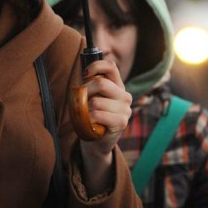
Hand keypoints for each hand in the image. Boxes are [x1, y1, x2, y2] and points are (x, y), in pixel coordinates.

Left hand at [76, 59, 132, 192]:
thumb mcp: (91, 97)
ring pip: (96, 101)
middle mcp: (125, 95)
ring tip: (89, 116)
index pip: (110, 66)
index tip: (84, 74)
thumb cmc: (92, 116)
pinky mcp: (121, 122)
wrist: (96, 141)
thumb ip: (90, 84)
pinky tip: (92, 124)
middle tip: (82, 101)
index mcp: (118, 86)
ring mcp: (125, 109)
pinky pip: (97, 115)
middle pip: (101, 83)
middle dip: (85, 91)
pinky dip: (89, 119)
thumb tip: (83, 72)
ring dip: (86, 110)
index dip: (96, 66)